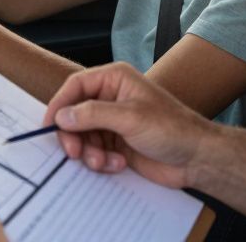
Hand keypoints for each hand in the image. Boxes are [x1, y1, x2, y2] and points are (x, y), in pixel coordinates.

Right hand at [44, 62, 216, 188]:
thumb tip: (61, 115)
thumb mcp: (129, 117)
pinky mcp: (117, 144)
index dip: (60, 104)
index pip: (76, 86)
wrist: (196, 158)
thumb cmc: (171, 128)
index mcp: (114, 80)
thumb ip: (92, 114)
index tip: (49, 125)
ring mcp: (113, 123)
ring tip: (105, 163)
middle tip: (75, 153)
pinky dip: (102, 161)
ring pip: (83, 137)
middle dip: (74, 136)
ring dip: (90, 153)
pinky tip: (119, 164)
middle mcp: (111, 98)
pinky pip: (95, 152)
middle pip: (75, 114)